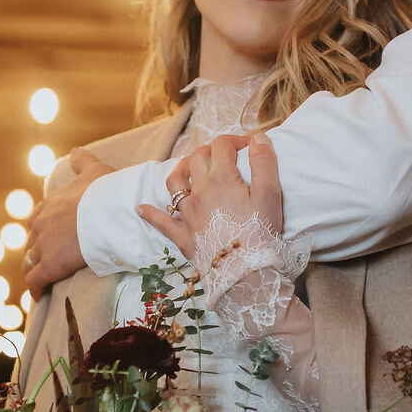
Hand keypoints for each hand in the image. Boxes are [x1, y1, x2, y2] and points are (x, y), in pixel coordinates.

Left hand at [22, 148, 112, 295]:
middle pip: (30, 243)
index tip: (48, 239)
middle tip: (44, 262)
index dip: (41, 231)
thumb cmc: (106, 192)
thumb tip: (75, 151)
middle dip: (35, 252)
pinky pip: (35, 282)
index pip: (36, 220)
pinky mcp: (49, 266)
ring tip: (41, 281)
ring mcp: (43, 246)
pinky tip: (39, 296)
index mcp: (48, 205)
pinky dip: (35, 290)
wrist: (112, 213)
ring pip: (29, 262)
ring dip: (33, 271)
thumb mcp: (94, 171)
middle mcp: (40, 225)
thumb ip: (82, 161)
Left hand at [137, 133, 282, 261]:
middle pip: (197, 158)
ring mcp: (188, 214)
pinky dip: (151, 213)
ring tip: (190, 167)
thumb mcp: (271, 194)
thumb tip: (259, 137)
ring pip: (175, 182)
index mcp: (221, 178)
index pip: (222, 145)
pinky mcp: (183, 236)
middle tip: (225, 156)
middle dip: (210, 150)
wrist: (245, 274)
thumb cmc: (260, 233)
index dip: (236, 140)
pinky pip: (162, 222)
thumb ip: (264, 162)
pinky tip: (141, 208)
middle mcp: (200, 192)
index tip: (249, 146)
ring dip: (181, 169)